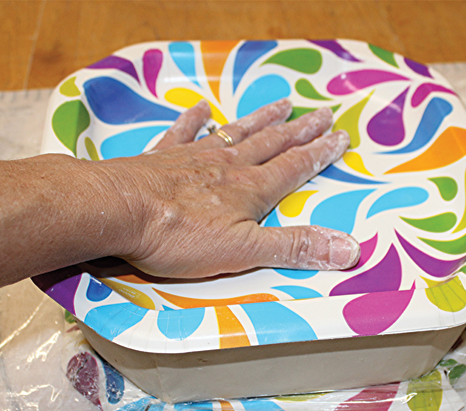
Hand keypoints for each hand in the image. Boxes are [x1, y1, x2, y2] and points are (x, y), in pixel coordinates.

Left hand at [101, 98, 358, 278]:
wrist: (116, 212)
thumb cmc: (178, 235)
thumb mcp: (243, 251)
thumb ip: (294, 247)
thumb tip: (348, 249)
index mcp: (249, 190)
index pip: (294, 167)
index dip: (319, 153)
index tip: (339, 136)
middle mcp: (227, 166)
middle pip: (271, 143)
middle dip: (299, 130)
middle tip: (320, 113)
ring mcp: (194, 158)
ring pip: (236, 132)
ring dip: (261, 119)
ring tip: (282, 104)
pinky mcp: (162, 158)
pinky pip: (183, 132)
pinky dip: (193, 120)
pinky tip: (200, 108)